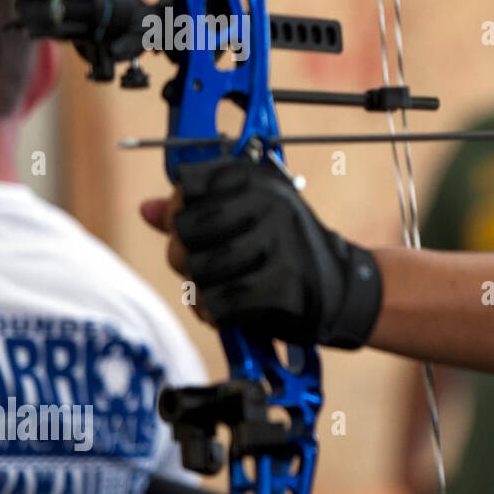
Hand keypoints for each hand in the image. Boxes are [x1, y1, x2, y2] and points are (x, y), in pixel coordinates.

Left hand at [139, 157, 382, 348]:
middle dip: (188, 257)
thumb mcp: (250, 218)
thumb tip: (147, 209)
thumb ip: (199, 211)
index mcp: (259, 179)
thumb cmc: (289, 252)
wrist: (346, 291)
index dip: (182, 213)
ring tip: (229, 290)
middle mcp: (270, 204)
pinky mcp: (282, 286)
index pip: (187, 186)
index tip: (201, 230)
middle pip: (184, 230)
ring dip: (204, 291)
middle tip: (214, 267)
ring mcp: (278, 243)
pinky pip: (218, 303)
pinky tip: (237, 311)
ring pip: (197, 270)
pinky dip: (219, 314)